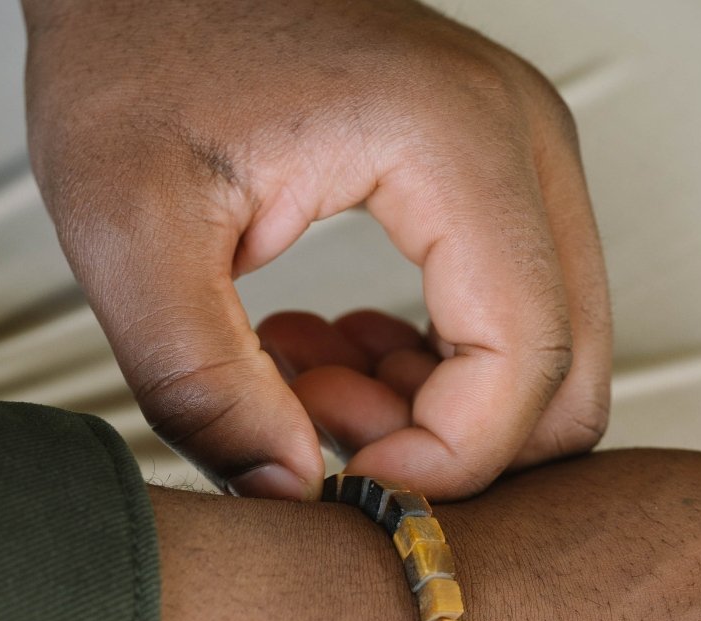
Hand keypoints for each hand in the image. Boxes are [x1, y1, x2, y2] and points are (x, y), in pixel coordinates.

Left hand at [20, 0, 609, 499]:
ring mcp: (518, 163)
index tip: (347, 480)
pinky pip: (513, 325)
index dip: (446, 461)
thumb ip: (203, 387)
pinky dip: (435, 378)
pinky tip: (333, 359)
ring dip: (438, 416)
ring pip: (549, 359)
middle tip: (327, 431)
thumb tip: (291, 494)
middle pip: (571, 374)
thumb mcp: (128, 232)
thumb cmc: (137, 47)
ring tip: (309, 389)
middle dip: (454, 446)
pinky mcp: (491, 186)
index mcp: (453, 139)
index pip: (528, 360)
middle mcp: (518, 145)